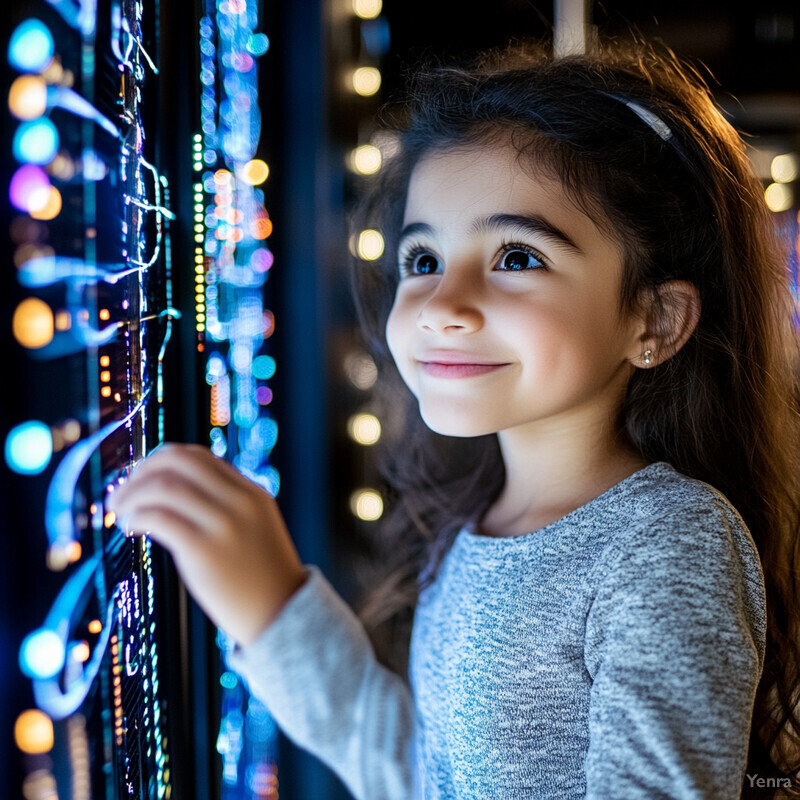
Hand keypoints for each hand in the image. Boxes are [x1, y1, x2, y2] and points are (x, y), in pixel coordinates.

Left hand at [105, 443, 307, 646]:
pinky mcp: (204, 551)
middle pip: (179, 462)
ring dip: (132, 494)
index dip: (163, 461)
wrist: (282, 614)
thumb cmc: (261, 577)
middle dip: (142, 470)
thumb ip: (226, 508)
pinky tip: (131, 527)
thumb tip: (176, 497)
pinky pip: (159, 518)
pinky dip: (137, 516)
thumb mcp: (254, 529)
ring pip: (164, 487)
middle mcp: (239, 501)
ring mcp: (223, 524)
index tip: (143, 477)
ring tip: (119, 511)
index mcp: (251, 493)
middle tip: (124, 490)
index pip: (200, 458)